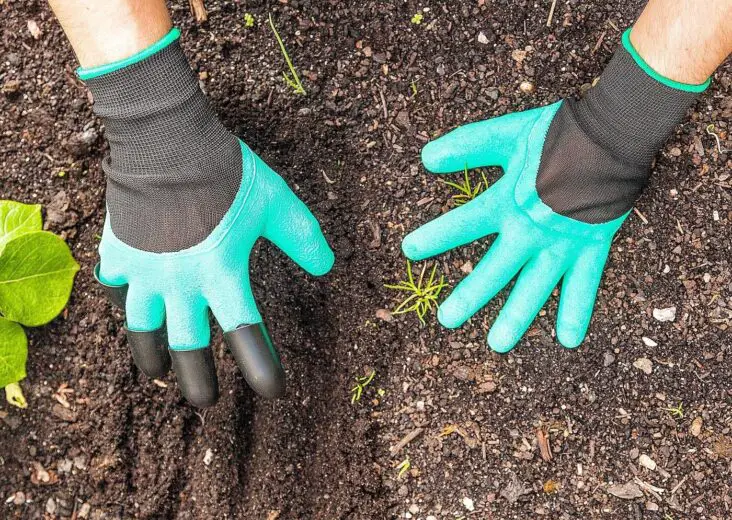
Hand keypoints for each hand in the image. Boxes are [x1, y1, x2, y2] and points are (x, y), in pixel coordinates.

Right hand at [85, 29, 333, 406]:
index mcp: (222, 272)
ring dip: (150, 354)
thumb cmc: (226, 170)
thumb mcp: (275, 202)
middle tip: (205, 403)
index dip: (261, 365)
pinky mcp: (118, 251)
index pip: (245, 332)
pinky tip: (127, 307)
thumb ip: (302, 237)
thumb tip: (328, 267)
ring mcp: (144, 269)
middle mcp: (180, 281)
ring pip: (141, 329)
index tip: (274, 392)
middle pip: (186, 347)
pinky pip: (115, 288)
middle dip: (197, 380)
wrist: (167, 139)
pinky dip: (122, 301)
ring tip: (156, 372)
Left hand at [402, 103, 621, 351]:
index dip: (435, 237)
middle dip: (469, 296)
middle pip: (495, 270)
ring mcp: (561, 243)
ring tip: (498, 344)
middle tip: (447, 320)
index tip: (409, 252)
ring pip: (534, 287)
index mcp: (507, 202)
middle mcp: (530, 230)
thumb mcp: (506, 133)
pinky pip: (583, 285)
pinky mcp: (590, 248)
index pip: (464, 224)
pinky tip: (567, 340)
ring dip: (517, 317)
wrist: (611, 135)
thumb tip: (425, 158)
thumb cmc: (558, 133)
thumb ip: (467, 146)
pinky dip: (576, 312)